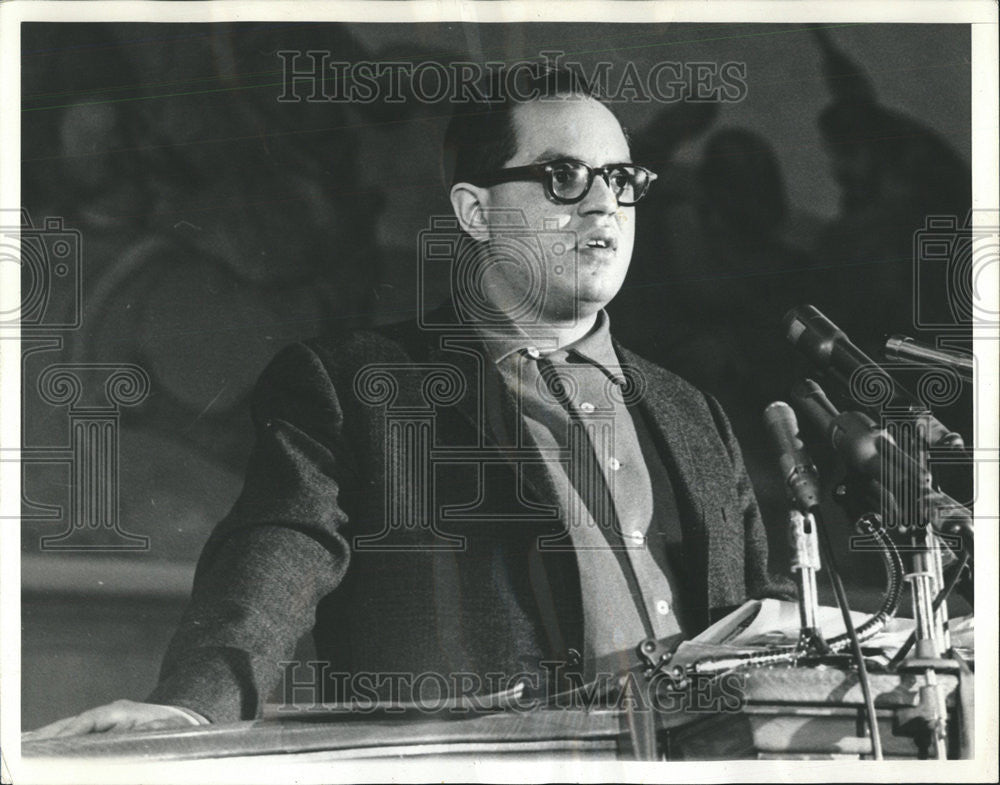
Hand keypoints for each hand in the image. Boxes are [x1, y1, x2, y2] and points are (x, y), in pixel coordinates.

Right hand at [23, 699, 205, 739]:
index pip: (91, 719)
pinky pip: (74, 732)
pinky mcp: (100, 727)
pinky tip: (40, 743)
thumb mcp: (171, 727)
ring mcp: (102, 720)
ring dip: (48, 736)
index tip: (56, 740)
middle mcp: (108, 713)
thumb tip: (150, 728)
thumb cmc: (173, 725)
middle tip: (27, 744)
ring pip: (69, 727)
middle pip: (73, 721)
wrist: (179, 718)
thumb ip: (159, 728)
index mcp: (122, 711)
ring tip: (25, 744)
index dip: (73, 729)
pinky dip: (56, 737)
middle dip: (50, 733)